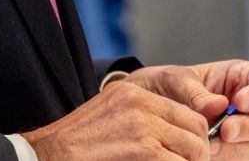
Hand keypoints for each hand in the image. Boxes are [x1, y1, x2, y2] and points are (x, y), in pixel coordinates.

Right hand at [23, 79, 212, 159]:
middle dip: (198, 156)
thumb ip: (143, 119)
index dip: (197, 140)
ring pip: (193, 152)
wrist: (49, 157)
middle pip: (196, 132)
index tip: (193, 157)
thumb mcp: (110, 116)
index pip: (189, 114)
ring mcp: (144, 128)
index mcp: (135, 93)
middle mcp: (142, 105)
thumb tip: (176, 136)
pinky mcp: (145, 154)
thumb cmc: (76, 146)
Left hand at [125, 60, 248, 158]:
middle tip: (225, 131)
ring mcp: (242, 134)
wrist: (144, 108)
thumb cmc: (165, 86)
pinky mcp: (230, 154)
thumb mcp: (176, 80)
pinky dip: (226, 160)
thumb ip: (197, 92)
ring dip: (236, 149)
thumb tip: (218, 106)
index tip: (239, 102)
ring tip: (209, 146)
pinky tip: (208, 155)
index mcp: (243, 78)